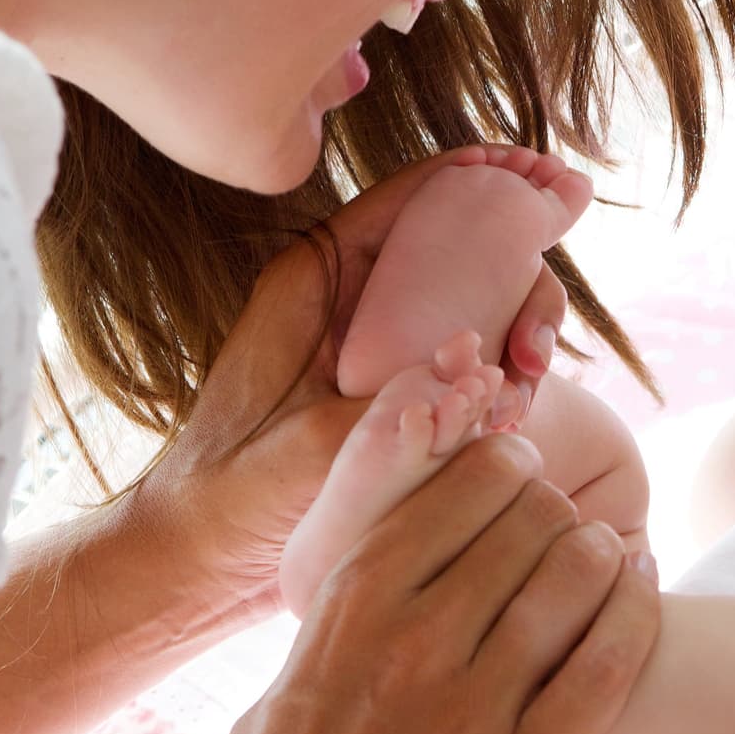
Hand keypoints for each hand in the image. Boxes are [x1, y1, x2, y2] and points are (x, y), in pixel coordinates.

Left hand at [131, 148, 569, 618]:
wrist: (193, 558)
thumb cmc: (232, 496)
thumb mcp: (316, 446)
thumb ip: (401, 406)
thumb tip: (482, 377)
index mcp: (315, 279)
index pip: (410, 196)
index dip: (483, 176)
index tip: (540, 175)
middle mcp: (348, 299)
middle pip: (460, 249)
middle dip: (522, 281)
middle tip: (538, 348)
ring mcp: (373, 343)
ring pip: (474, 306)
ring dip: (518, 337)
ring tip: (529, 388)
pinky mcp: (390, 389)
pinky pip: (462, 360)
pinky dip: (499, 379)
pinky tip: (514, 414)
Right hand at [175, 433, 659, 733]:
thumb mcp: (314, 635)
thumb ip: (379, 571)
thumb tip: (454, 492)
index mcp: (357, 596)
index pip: (468, 484)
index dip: (509, 463)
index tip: (521, 468)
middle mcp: (415, 643)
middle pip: (532, 521)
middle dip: (555, 506)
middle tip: (560, 518)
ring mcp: (470, 712)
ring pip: (575, 580)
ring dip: (600, 550)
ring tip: (602, 550)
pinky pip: (605, 670)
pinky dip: (636, 614)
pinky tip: (642, 586)